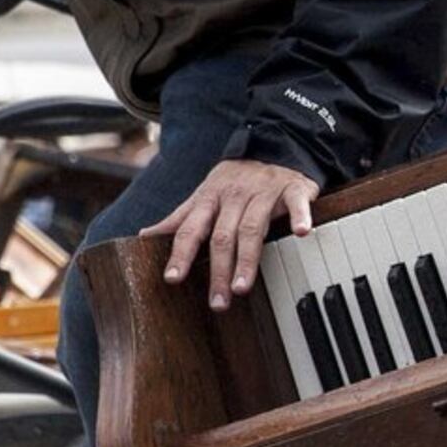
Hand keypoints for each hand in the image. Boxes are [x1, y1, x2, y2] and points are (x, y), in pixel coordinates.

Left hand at [145, 158, 319, 310]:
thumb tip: (144, 235)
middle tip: (217, 300)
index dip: (181, 253)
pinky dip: (299, 216)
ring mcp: (264, 191)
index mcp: (209, 199)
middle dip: (218, 270)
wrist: (270, 146)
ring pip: (252, 228)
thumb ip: (178, 219)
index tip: (173, 278)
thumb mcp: (203, 196)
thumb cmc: (234, 180)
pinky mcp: (292, 188)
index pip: (191, 229)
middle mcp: (234, 196)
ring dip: (247, 259)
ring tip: (242, 287)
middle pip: (222, 236)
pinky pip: (295, 203)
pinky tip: (301, 233)